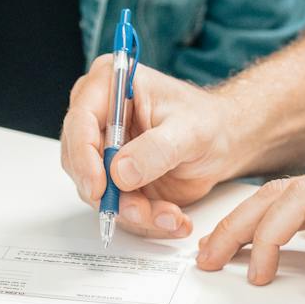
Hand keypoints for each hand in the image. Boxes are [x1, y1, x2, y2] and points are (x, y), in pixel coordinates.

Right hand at [58, 58, 249, 238]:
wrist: (224, 142)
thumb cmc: (208, 122)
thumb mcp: (190, 130)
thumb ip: (157, 149)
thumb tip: (120, 171)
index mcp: (111, 85)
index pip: (80, 121)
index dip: (84, 156)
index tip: (99, 185)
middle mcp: (99, 117)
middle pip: (79, 161)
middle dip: (111, 193)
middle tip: (140, 210)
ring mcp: (105, 150)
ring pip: (97, 191)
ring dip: (131, 211)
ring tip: (168, 215)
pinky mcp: (114, 178)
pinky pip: (115, 206)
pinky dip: (142, 218)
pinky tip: (170, 217)